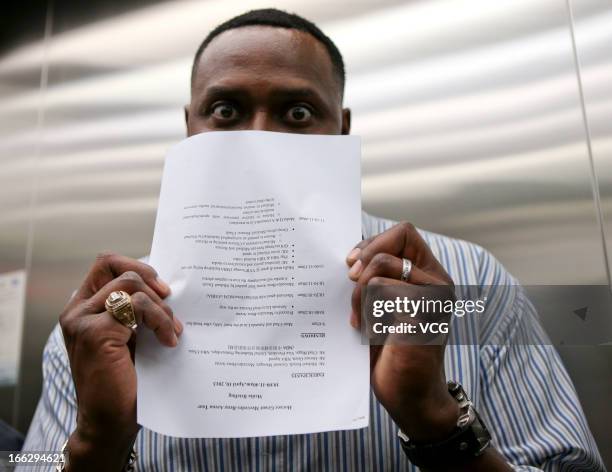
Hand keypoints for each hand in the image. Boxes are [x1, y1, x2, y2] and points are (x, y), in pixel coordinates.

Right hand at [59, 253, 181, 470]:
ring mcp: (82, 321)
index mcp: (84, 308)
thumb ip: (136, 310)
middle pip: (116, 267)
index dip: (137, 266)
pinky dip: (160, 320)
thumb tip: (168, 287)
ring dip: (160, 307)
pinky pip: (136, 306)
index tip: (162, 288)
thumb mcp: (131, 336)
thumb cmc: (125, 381)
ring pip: (130, 285)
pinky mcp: (95, 333)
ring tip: (172, 332)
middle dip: (151, 284)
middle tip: (171, 311)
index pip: (106, 263)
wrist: (110, 422)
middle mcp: (77, 311)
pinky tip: (168, 341)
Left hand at [347, 223, 458, 441]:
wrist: (411, 398)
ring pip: (383, 265)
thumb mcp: (383, 307)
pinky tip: (365, 331)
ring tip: (359, 317)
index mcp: (429, 276)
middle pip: (398, 237)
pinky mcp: (422, 313)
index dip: (374, 242)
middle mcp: (437, 281)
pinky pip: (382, 289)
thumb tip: (350, 256)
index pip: (404, 233)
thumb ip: (377, 279)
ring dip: (360, 289)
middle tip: (350, 281)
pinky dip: (366, 308)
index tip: (352, 263)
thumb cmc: (393, 353)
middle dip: (366, 256)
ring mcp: (434, 296)